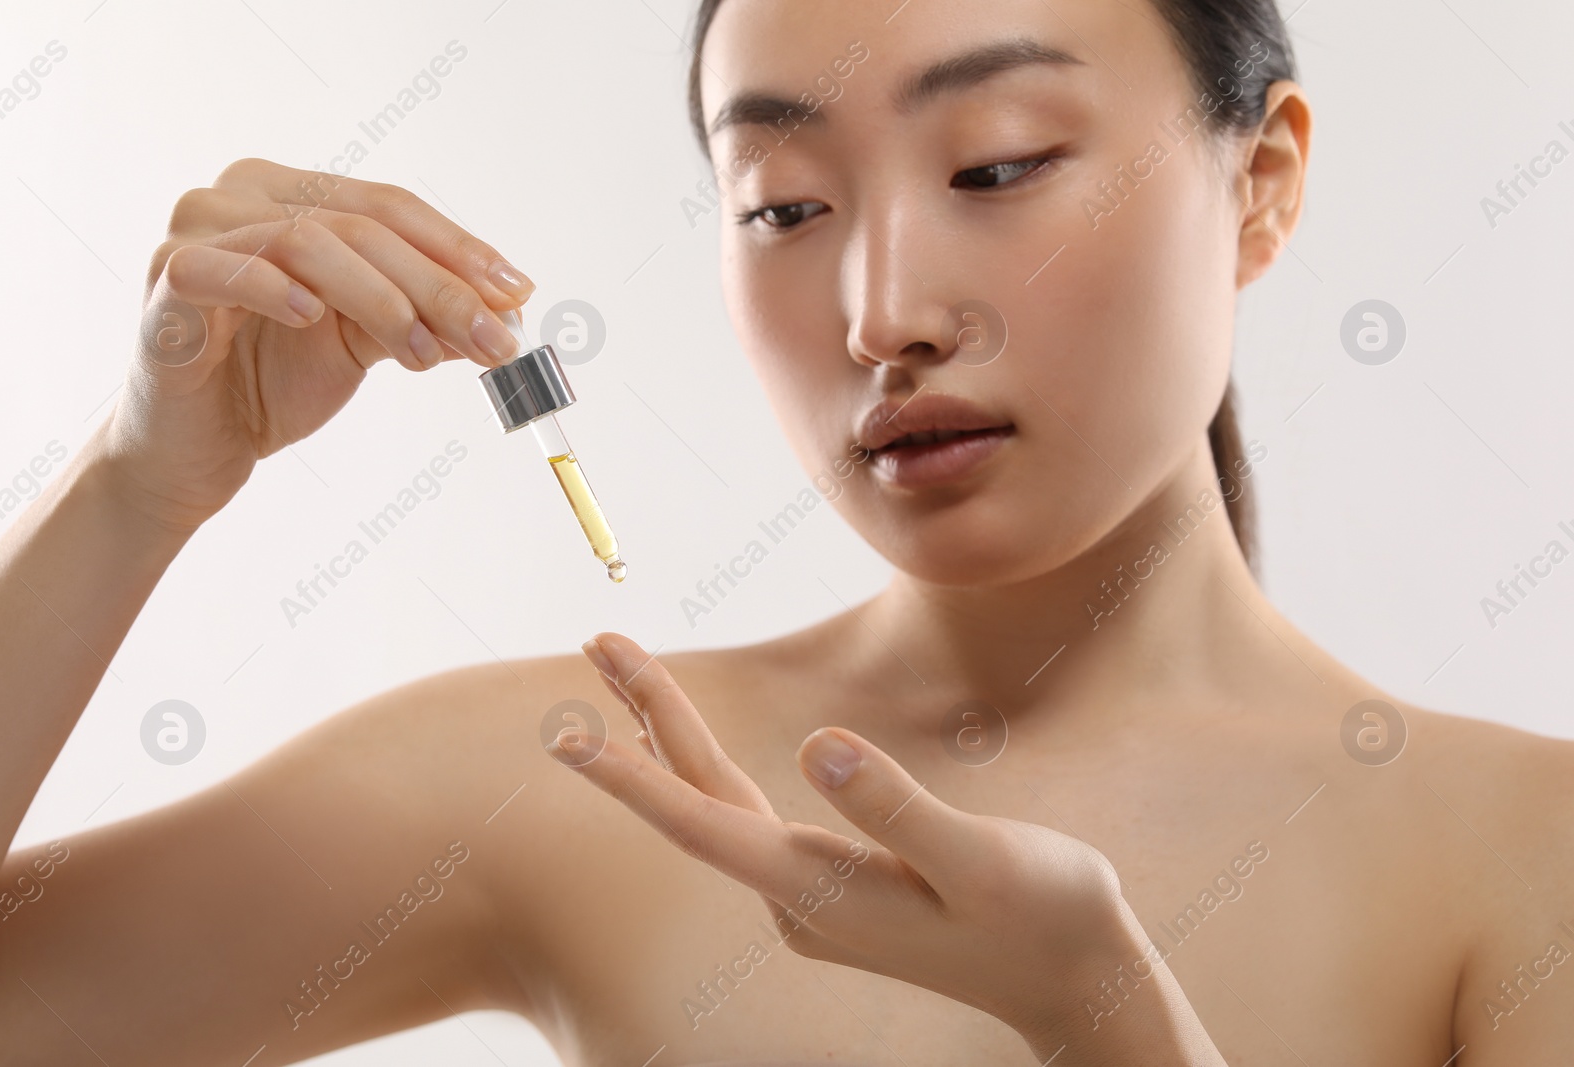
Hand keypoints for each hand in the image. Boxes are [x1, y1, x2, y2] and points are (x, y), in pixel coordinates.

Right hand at [105, 157, 535, 531]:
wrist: (197, 452)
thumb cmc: (272, 383)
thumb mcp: (367, 344)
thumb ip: (426, 318)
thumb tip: (509, 314)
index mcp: (290, 194)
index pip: (391, 207)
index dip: (460, 248)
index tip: (519, 294)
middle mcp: (239, 195)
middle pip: (360, 225)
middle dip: (440, 284)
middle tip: (495, 338)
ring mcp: (196, 233)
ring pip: (307, 243)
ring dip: (382, 298)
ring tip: (425, 352)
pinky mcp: (166, 281)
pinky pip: (223, 270)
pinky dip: (275, 289)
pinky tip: (315, 319)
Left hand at [558, 632, 1222, 1062]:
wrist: (1076, 980)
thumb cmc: (1044, 918)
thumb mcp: (981, 861)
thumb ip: (896, 806)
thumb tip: (818, 745)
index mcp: (822, 892)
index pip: (704, 824)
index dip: (632, 778)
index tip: (566, 738)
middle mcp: (798, 902)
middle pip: (699, 799)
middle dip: (645, 717)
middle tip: (599, 639)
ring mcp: (810, 901)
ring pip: (719, 805)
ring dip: (671, 737)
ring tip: (626, 671)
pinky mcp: (831, 893)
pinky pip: (748, 818)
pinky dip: (708, 769)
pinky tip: (693, 750)